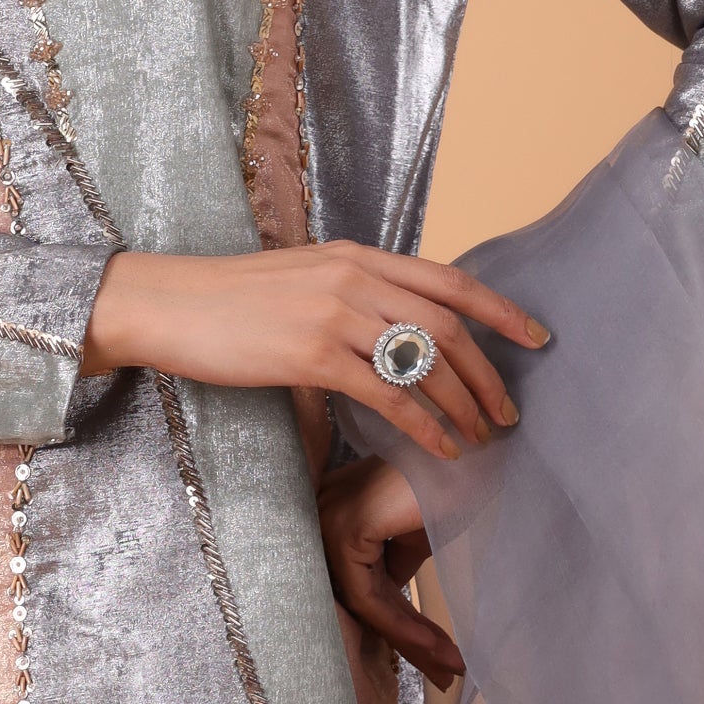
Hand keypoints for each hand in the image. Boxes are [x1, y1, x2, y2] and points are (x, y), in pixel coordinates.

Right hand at [80, 239, 547, 465]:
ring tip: (481, 437)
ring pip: (425, 360)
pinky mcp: (311, 353)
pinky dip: (424, 424)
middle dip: (489, 372)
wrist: (167, 303)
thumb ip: (352, 293)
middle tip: (508, 412)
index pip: (448, 279)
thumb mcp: (303, 280)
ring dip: (463, 404)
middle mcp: (354, 277)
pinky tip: (440, 448)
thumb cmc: (230, 300)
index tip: (537, 336)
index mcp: (357, 256)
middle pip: (447, 325)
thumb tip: (394, 325)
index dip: (500, 309)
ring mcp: (334, 313)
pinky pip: (388, 395)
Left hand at [318, 456, 463, 687]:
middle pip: (358, 596)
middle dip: (405, 641)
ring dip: (411, 642)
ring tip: (450, 666)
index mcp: (333, 505)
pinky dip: (405, 628)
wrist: (474, 450)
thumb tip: (394, 605)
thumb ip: (394, 564)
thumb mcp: (416, 532)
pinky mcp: (346, 531)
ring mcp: (329, 520)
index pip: (358, 579)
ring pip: (363, 605)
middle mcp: (321, 510)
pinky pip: (369, 599)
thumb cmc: (451, 479)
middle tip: (445, 674)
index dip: (399, 622)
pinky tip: (439, 646)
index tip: (437, 655)